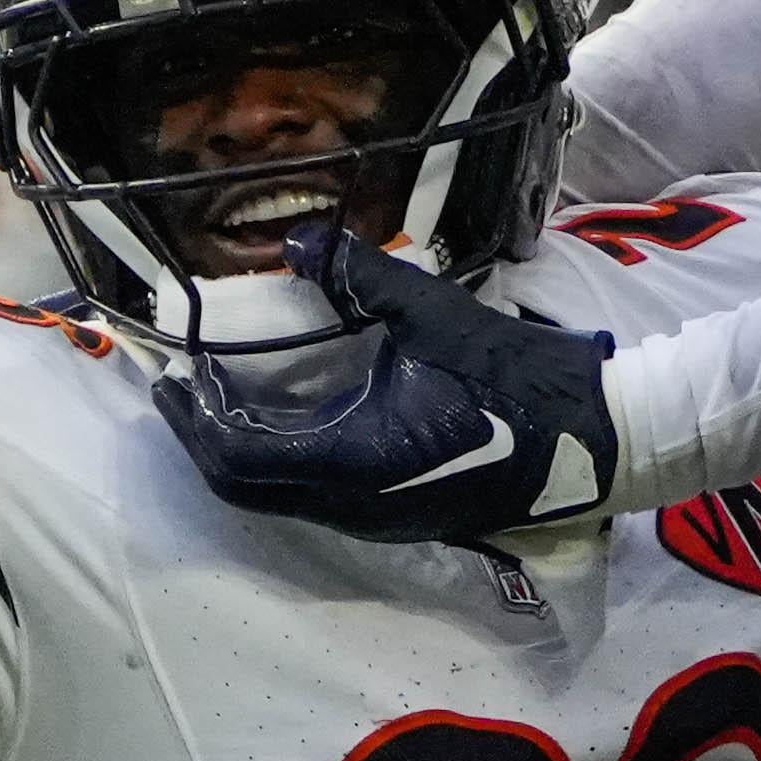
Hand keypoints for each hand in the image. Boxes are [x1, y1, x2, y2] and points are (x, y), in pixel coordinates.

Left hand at [153, 236, 619, 541]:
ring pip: (278, 497)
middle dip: (202, 438)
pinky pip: (313, 497)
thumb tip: (299, 241)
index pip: (238, 454)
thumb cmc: (512, 377)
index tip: (168, 376)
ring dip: (240, 451)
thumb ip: (359, 278)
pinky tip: (286, 415)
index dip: (192, 418)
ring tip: (221, 395)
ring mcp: (375, 520)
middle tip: (178, 388)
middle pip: (245, 487)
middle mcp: (351, 506)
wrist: (592, 438)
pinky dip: (282, 459)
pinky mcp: (396, 516)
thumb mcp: (432, 315)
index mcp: (351, 461)